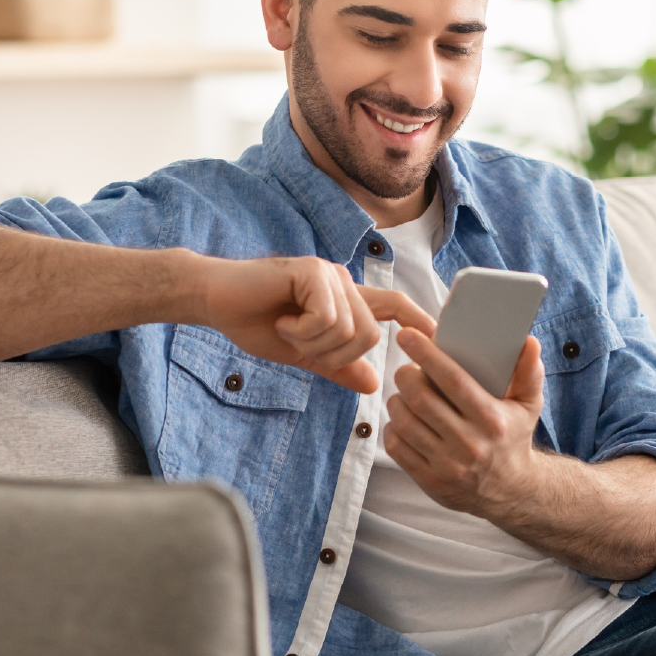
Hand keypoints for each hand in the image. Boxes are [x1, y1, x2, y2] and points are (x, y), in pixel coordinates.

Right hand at [195, 256, 435, 393]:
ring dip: (314, 343)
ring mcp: (329, 274)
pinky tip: (281, 318)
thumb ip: (338, 368)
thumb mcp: (303, 354)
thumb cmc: (256, 322)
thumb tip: (373, 384)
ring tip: (287, 328)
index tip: (440, 338)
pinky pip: (328, 318)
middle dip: (334, 356)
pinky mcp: (312, 271)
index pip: (394, 306)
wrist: (216, 301)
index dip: (419, 320)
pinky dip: (303, 330)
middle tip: (300, 344)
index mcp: (345, 300)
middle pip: (370, 336)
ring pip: (350, 330)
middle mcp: (344, 282)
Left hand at [384, 328, 544, 516]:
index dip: (427, 355)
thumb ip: (529, 371)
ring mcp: (448, 465)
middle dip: (405, 376)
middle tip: (406, 369)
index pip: (453, 380)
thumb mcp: (529, 404)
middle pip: (421, 399)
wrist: (511, 491)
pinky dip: (393, 427)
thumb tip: (528, 341)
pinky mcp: (430, 481)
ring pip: (404, 422)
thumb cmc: (514, 437)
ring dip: (397, 400)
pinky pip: (397, 447)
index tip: (407, 336)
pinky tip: (403, 419)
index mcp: (492, 420)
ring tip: (405, 393)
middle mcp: (469, 444)